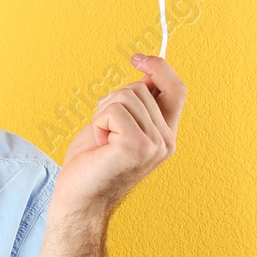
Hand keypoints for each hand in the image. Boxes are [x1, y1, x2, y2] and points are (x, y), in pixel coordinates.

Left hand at [54, 53, 185, 221]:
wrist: (79, 198)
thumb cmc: (92, 161)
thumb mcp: (117, 124)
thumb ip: (136, 104)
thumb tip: (147, 75)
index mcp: (166, 133)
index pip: (177, 89)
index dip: (160, 67)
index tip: (137, 58)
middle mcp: (166, 140)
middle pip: (140, 89)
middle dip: (111, 101)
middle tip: (103, 131)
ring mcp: (154, 145)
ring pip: (125, 96)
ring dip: (102, 114)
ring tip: (102, 140)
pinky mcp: (137, 147)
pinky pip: (113, 111)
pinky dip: (98, 123)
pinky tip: (99, 145)